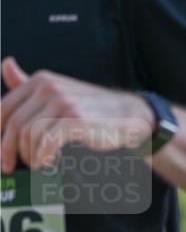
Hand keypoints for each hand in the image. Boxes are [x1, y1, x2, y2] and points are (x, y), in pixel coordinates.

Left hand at [1, 57, 153, 170]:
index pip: (4, 108)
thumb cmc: (90, 108)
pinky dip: (42, 157)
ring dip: (28, 156)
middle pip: (14, 124)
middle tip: (9, 167)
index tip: (0, 153)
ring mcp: (63, 103)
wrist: (127, 115)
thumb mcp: (57, 91)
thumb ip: (29, 82)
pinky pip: (46, 142)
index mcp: (40, 80)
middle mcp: (49, 87)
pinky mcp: (75, 120)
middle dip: (7, 150)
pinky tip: (46, 163)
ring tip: (35, 164)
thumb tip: (5, 64)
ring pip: (28, 135)